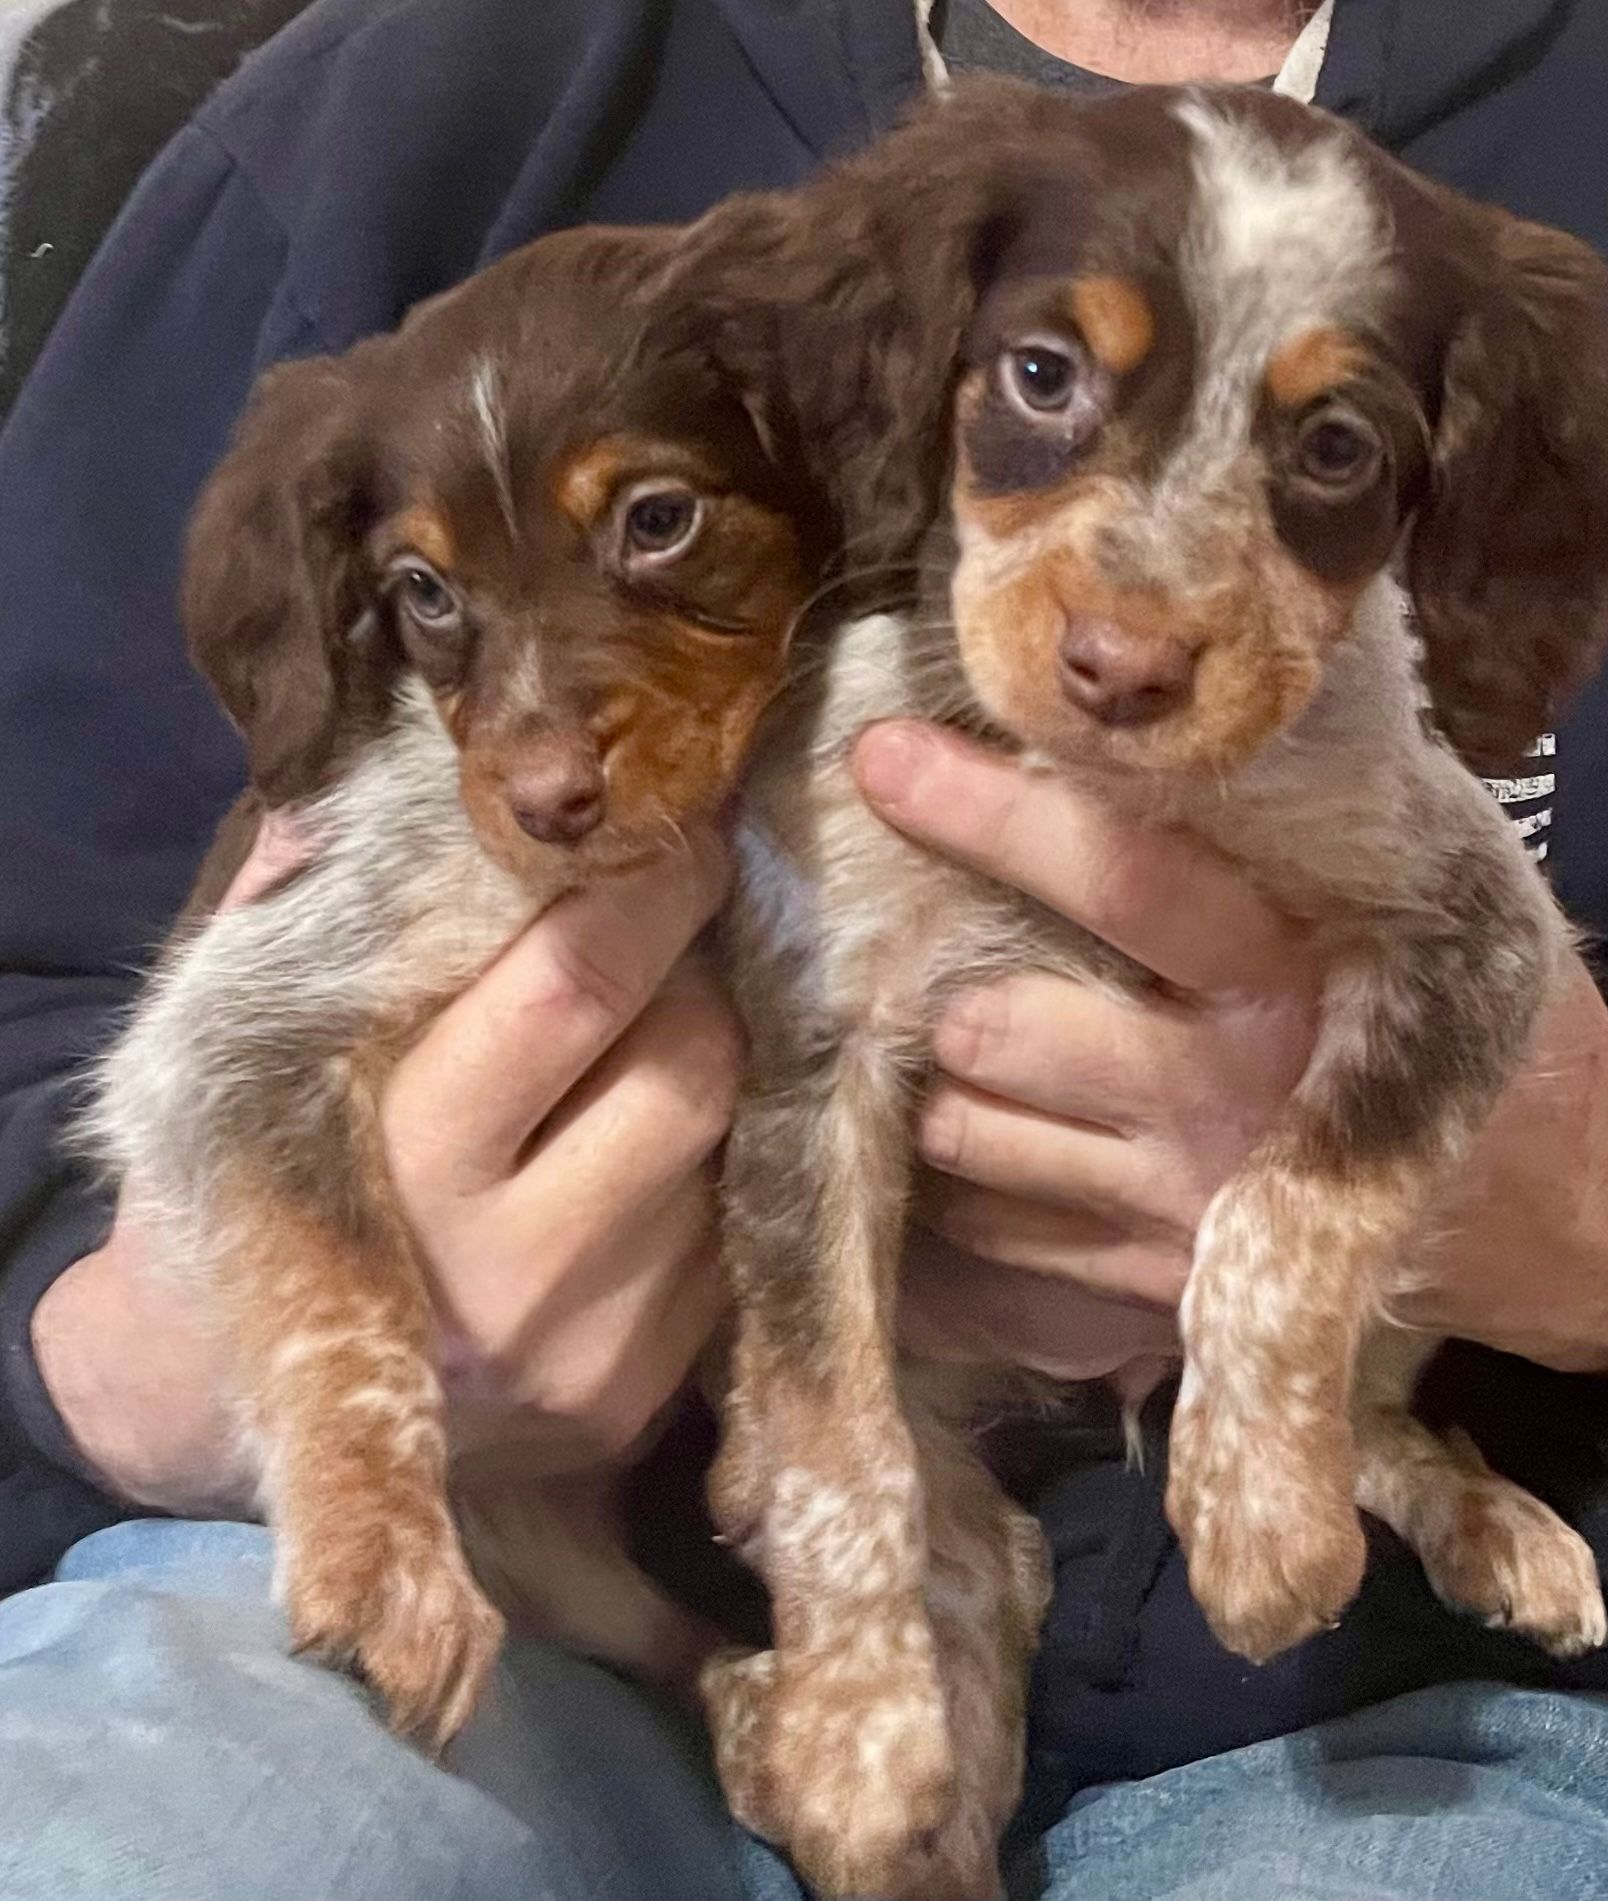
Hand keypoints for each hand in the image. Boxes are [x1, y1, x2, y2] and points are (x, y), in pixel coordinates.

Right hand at [35, 813, 739, 1511]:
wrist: (195, 1408)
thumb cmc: (236, 1189)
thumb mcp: (233, 1049)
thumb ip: (309, 907)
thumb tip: (402, 754)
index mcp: (402, 1168)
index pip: (576, 991)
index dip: (650, 892)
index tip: (685, 831)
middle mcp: (509, 1274)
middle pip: (691, 1064)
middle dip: (701, 972)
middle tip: (679, 924)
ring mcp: (587, 1352)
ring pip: (729, 1146)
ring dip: (711, 1063)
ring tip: (651, 1030)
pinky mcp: (633, 1403)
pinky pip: (730, 1237)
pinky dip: (708, 1164)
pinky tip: (642, 1144)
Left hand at [855, 721, 1607, 1391]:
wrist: (1551, 1214)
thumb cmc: (1479, 1024)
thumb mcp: (1432, 906)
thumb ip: (1302, 836)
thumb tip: (1162, 722)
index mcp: (1292, 974)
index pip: (1118, 876)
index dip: (993, 813)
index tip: (886, 757)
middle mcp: (1218, 1094)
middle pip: (1002, 1029)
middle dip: (942, 983)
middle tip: (927, 945)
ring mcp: (1176, 1203)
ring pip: (971, 1135)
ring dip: (946, 1083)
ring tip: (967, 1043)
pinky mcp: (1154, 1287)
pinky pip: (995, 1233)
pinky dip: (968, 1182)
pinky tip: (996, 1136)